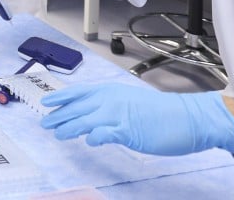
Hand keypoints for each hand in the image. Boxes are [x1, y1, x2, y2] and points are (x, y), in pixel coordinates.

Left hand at [41, 83, 233, 155]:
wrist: (188, 118)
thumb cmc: (162, 113)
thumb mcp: (130, 103)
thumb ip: (111, 109)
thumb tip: (94, 121)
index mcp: (111, 92)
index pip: (79, 92)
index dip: (61, 97)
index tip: (46, 102)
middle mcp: (111, 100)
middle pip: (77, 108)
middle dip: (59, 116)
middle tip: (44, 123)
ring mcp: (118, 115)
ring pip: (85, 120)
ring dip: (69, 128)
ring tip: (58, 134)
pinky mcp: (128, 130)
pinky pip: (104, 133)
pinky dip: (94, 137)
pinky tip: (89, 142)